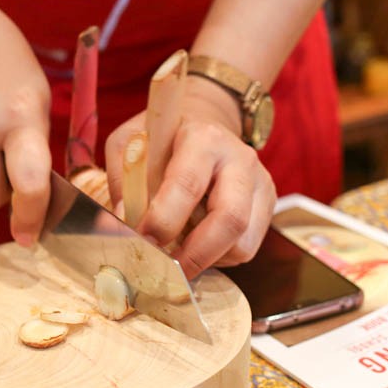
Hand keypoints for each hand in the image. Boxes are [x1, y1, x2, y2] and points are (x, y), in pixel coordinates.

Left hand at [106, 76, 276, 279]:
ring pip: (242, 243)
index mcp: (204, 139)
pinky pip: (246, 248)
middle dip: (194, 254)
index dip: (163, 220)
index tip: (141, 240)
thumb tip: (119, 221)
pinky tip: (197, 245)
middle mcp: (240, 160)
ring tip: (179, 254)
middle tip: (165, 268)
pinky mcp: (267, 205)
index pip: (187, 185)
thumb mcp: (131, 141)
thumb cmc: (163, 135)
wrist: (205, 119)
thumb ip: (122, 178)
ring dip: (207, 260)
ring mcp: (260, 183)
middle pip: (230, 220)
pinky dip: (218, 258)